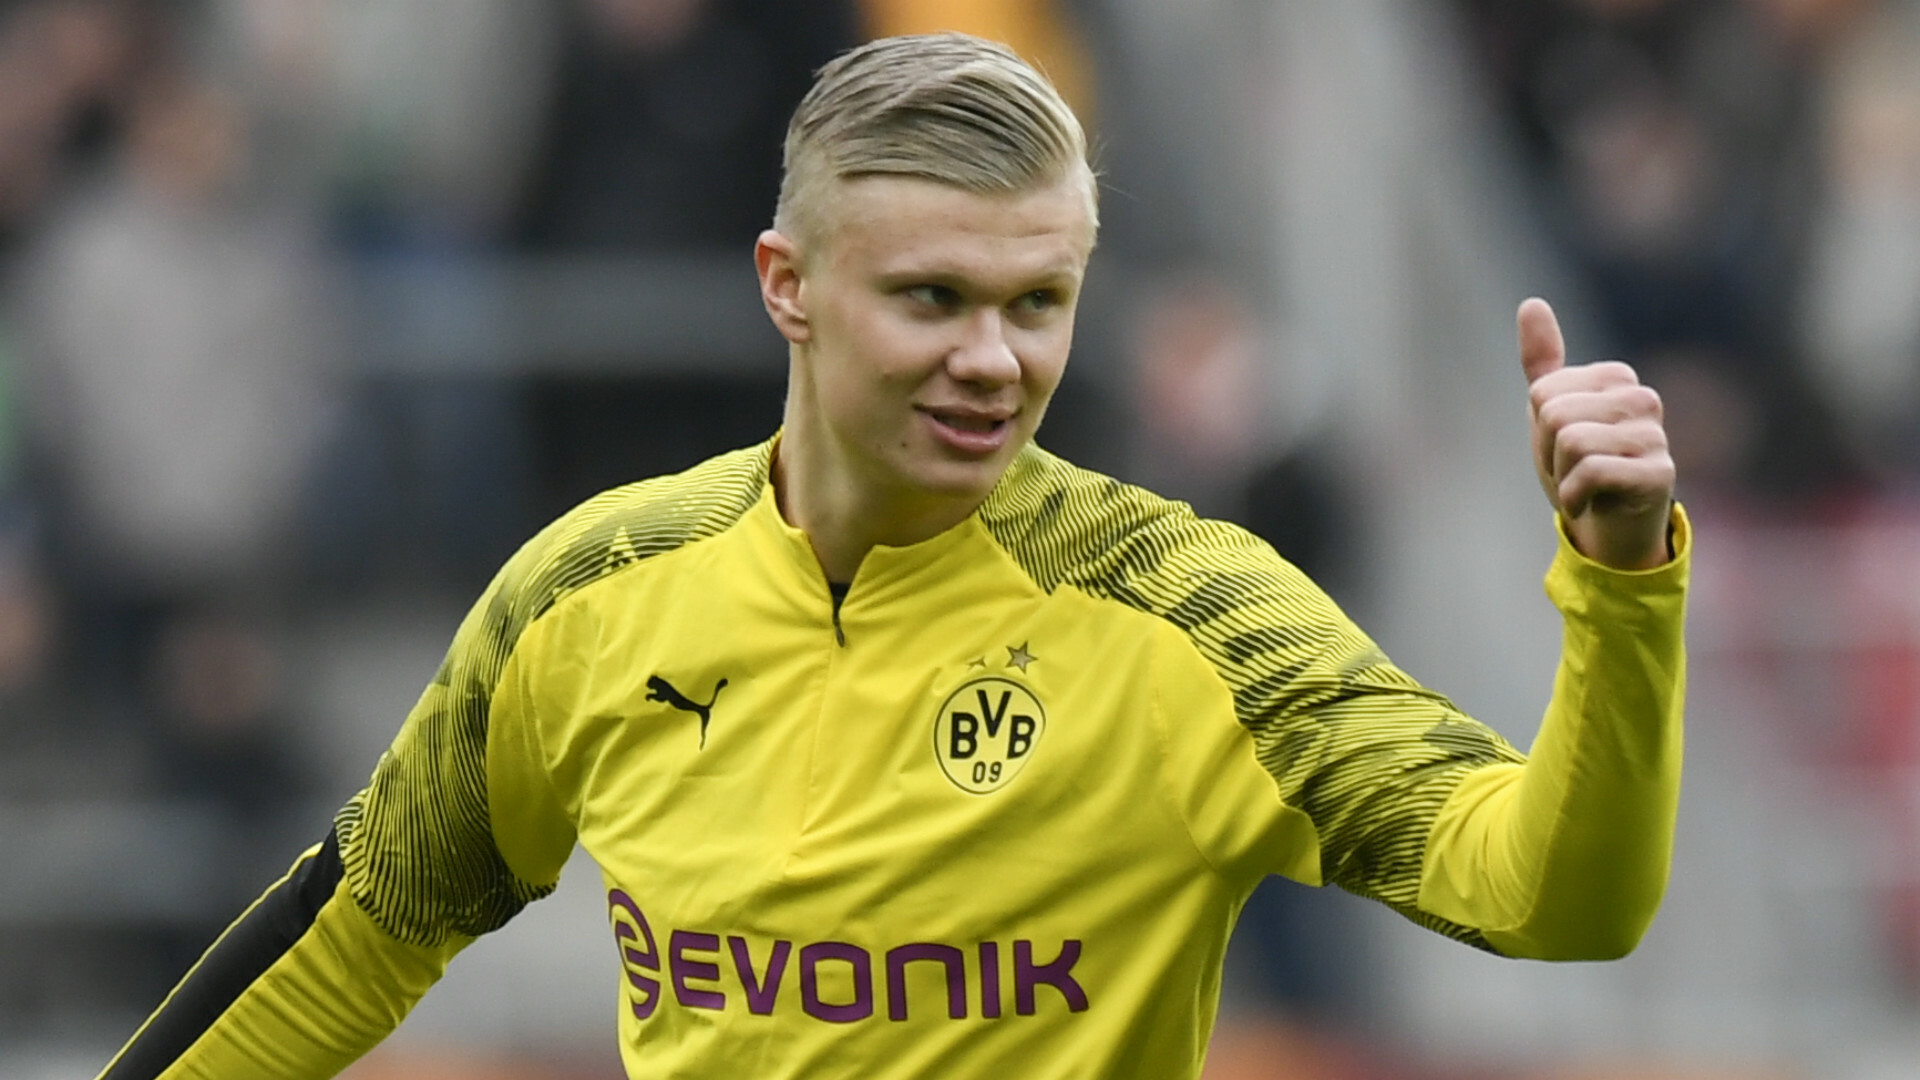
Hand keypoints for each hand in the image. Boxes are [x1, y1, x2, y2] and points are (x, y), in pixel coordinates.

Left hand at [1519, 298, 1674, 569]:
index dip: (1538, 430)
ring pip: (1571, 442)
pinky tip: (1590, 505)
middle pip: (1555, 415)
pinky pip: (1591, 473)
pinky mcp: (1660, 473)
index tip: (1560, 449)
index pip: (1543, 393)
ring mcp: (1656, 435)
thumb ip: (1543, 363)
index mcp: (1617, 378)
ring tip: (1584, 486)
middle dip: (1548, 454)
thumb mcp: (1552, 414)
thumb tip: (1532, 303)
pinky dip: (1575, 498)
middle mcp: (1643, 399)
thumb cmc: (1581, 467)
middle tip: (1571, 471)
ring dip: (1562, 477)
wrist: (1609, 529)